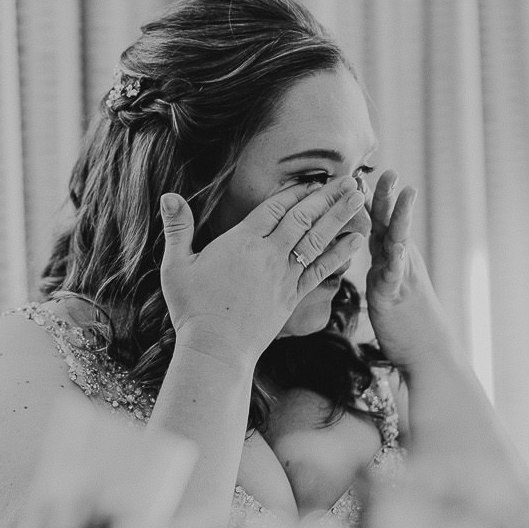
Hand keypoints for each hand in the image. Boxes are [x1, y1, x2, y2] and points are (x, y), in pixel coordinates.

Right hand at [159, 174, 368, 364]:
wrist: (216, 348)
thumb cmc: (192, 307)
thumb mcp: (176, 265)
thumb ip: (177, 228)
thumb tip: (168, 196)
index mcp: (242, 241)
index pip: (275, 207)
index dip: (297, 191)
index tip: (315, 179)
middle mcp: (268, 254)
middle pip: (303, 217)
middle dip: (328, 197)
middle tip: (351, 179)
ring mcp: (284, 275)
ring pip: (317, 239)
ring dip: (340, 217)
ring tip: (359, 199)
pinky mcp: (293, 296)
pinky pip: (321, 269)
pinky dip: (340, 253)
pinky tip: (356, 240)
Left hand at [363, 169, 461, 373]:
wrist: (428, 352)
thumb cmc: (406, 322)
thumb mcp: (389, 285)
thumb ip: (384, 263)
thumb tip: (378, 248)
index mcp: (392, 257)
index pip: (381, 221)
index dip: (373, 196)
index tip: (364, 171)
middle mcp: (399, 262)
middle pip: (392, 222)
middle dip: (389, 195)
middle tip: (389, 169)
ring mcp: (400, 277)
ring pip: (400, 241)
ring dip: (402, 216)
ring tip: (406, 192)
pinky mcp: (394, 298)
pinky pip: (396, 276)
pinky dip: (397, 260)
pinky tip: (398, 246)